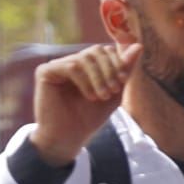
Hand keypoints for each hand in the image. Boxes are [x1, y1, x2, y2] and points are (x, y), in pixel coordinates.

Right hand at [31, 42, 141, 165]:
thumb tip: (138, 45)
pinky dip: (84, 81)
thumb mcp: (114, 92)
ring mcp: (57, 66)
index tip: (123, 82)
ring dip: (98, 77)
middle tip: (113, 90)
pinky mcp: (45, 72)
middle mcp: (70, 62)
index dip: (117, 62)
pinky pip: (71, 66)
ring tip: (101, 96)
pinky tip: (89, 96)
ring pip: (84, 58)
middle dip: (109, 69)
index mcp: (85, 67)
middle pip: (96, 51)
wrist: (69, 138)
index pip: (105, 51)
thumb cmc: (89, 118)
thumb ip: (125, 69)